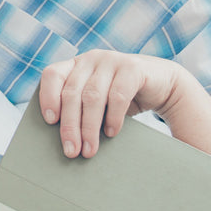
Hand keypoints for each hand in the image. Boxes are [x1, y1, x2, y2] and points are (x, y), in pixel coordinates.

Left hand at [38, 50, 181, 157]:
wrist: (162, 85)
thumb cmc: (121, 98)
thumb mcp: (97, 101)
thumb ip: (79, 109)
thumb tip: (63, 142)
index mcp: (76, 65)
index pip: (52, 75)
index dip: (48, 96)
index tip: (49, 121)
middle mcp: (91, 59)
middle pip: (72, 93)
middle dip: (70, 125)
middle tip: (71, 151)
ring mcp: (112, 60)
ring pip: (92, 96)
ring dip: (89, 127)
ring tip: (89, 150)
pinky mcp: (133, 68)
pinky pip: (117, 95)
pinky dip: (113, 118)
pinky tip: (111, 133)